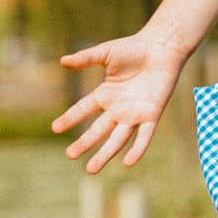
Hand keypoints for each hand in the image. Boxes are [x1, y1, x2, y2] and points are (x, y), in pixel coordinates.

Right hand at [51, 31, 188, 173]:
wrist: (162, 48)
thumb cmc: (135, 48)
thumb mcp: (106, 53)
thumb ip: (85, 59)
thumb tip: (62, 61)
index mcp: (105, 94)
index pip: (84, 109)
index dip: (70, 118)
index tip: (55, 128)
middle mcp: (118, 108)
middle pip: (98, 130)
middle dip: (84, 143)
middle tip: (70, 155)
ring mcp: (134, 114)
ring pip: (118, 139)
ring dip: (105, 154)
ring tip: (91, 169)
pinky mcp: (152, 114)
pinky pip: (144, 136)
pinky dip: (137, 149)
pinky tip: (128, 162)